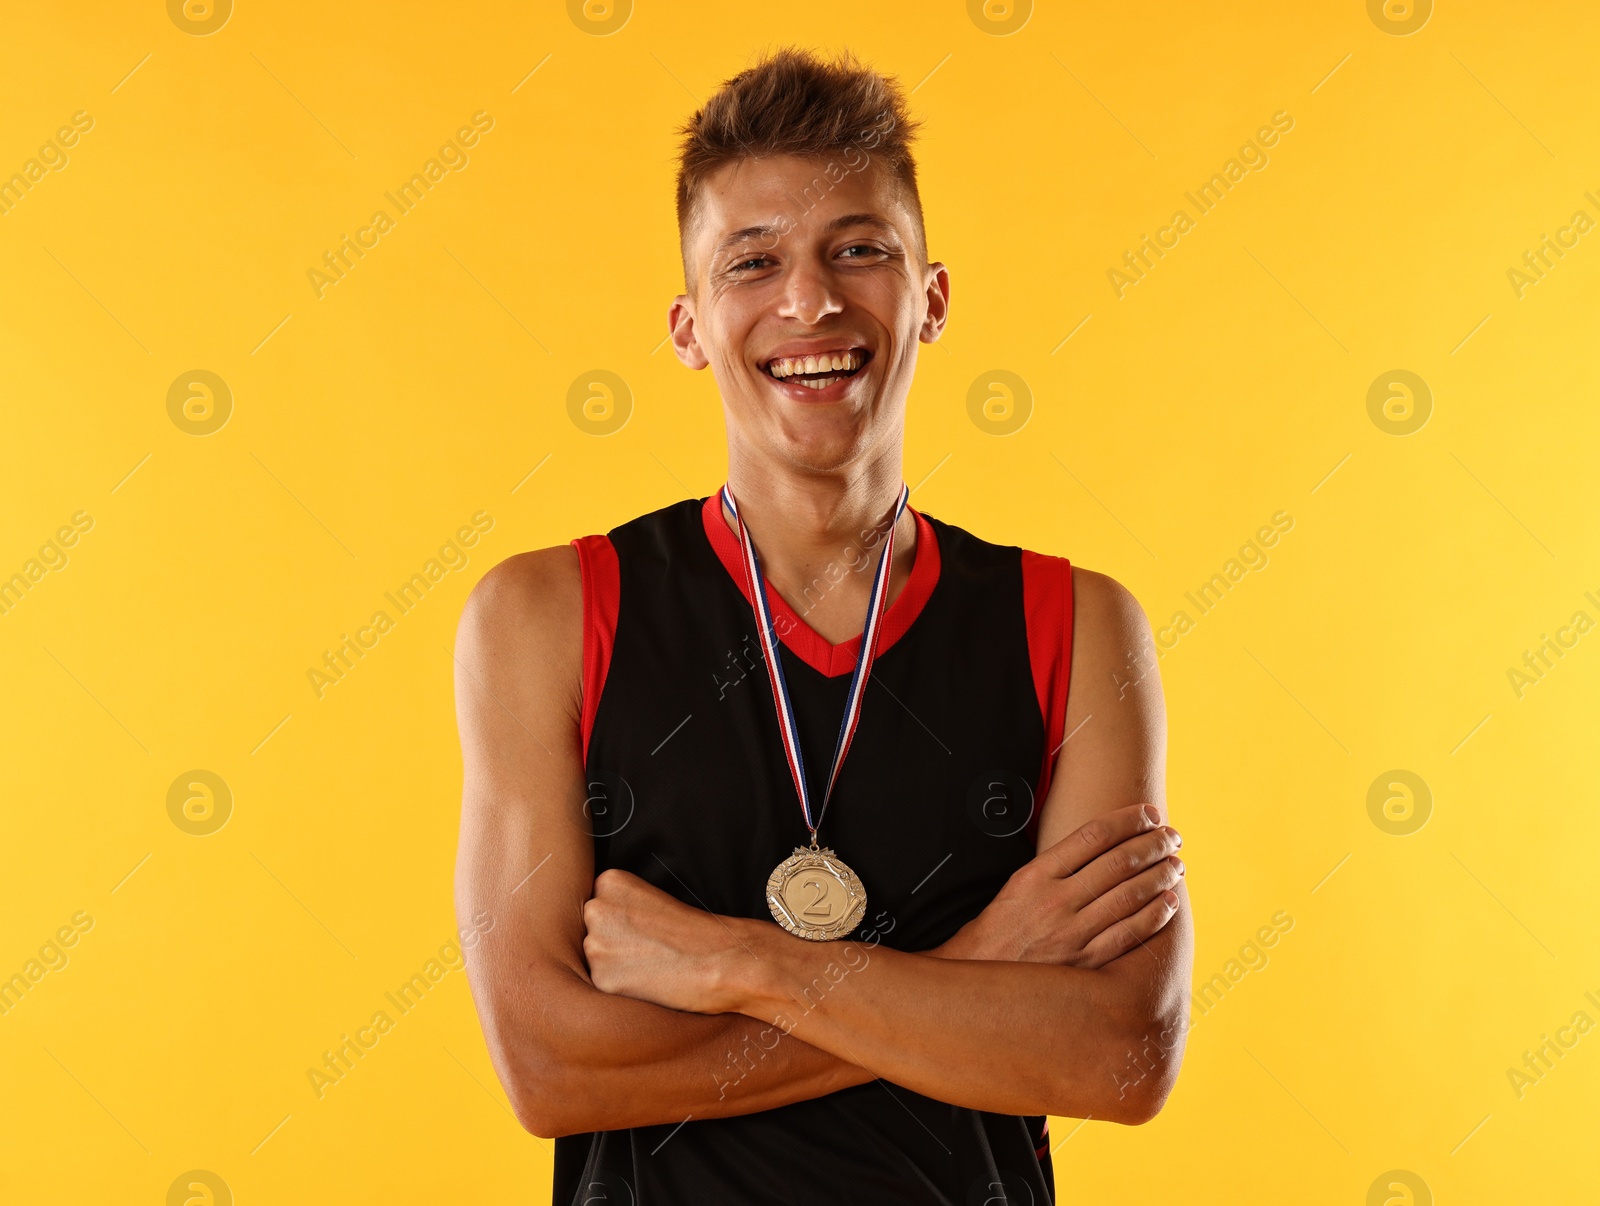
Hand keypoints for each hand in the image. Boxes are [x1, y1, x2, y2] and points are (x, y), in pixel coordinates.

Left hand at [581, 868, 758, 1013]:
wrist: (725, 960)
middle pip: (590, 929)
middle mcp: (596, 909)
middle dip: (611, 941)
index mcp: (609, 881)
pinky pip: (602, 985)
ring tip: (652, 965)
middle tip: (649, 948)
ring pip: (594, 958)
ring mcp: (596, 946)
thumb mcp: (653, 899)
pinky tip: (649, 982)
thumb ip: (619, 906)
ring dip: (614, 965)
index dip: (621, 920)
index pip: (597, 903)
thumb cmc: (697, 931)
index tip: (645, 927)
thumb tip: (594, 928)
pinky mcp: (602, 980)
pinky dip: (621, 988)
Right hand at [937, 803, 1182, 968]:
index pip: (1092, 835)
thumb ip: (1051, 868)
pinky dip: (1153, 916)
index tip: (1148, 813)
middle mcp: (1055, 901)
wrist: (973, 979)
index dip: (1127, 820)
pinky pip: (1128, 935)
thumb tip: (1095, 846)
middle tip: (1172, 836)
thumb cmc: (996, 933)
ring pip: (1129, 896)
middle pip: (1118, 862)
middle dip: (1153, 844)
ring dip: (1160, 876)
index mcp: (1035, 875)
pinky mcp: (1084, 963)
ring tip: (1176, 864)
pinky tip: (1168, 902)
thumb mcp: (1013, 887)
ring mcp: (1071, 933)